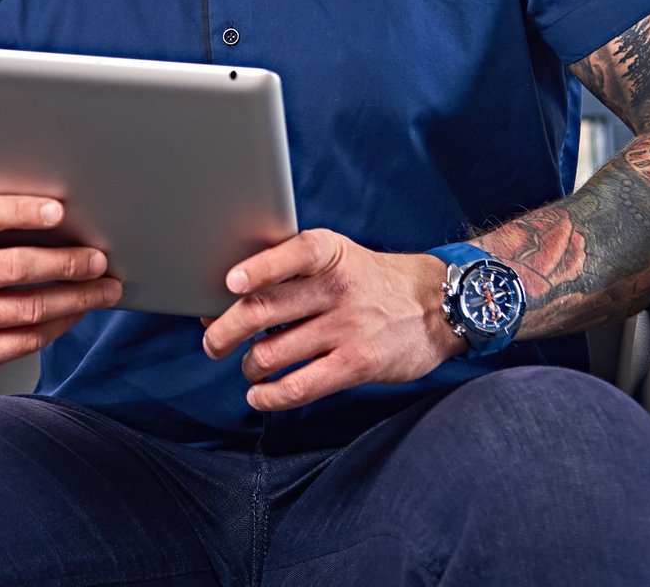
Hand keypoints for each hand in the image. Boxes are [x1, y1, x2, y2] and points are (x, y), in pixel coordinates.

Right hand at [0, 194, 122, 371]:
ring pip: (29, 309)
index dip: (19, 211)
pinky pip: (27, 340)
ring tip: (104, 289)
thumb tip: (64, 216)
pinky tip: (78, 311)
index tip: (59, 210)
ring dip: (77, 298)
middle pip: (14, 267)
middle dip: (66, 263)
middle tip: (98, 259)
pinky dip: (61, 324)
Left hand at [200, 228, 465, 410]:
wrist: (436, 304)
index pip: (289, 254)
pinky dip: (269, 396)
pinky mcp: (356, 364)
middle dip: (223, 331)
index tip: (229, 284)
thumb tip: (223, 300)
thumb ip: (287, 271)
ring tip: (250, 366)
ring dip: (248, 365)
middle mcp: (335, 288)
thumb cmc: (368, 280)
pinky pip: (299, 386)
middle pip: (262, 310)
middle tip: (212, 342)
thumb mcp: (337, 256)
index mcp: (327, 253)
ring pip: (271, 352)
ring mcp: (347, 328)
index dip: (256, 269)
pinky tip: (259, 395)